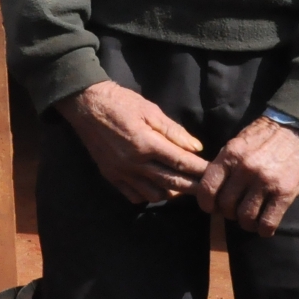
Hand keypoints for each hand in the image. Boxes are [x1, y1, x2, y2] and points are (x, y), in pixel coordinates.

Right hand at [57, 81, 209, 204]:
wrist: (85, 105)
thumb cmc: (120, 102)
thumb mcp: (149, 109)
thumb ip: (173, 131)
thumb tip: (196, 148)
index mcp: (146, 143)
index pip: (181, 163)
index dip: (199, 170)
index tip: (213, 173)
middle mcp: (135, 163)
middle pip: (171, 183)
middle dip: (192, 187)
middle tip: (207, 189)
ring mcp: (121, 172)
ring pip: (154, 195)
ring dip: (171, 193)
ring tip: (182, 186)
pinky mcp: (111, 176)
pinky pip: (134, 196)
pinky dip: (149, 196)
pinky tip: (156, 188)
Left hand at [194, 116, 298, 235]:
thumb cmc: (267, 135)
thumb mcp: (239, 141)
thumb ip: (226, 163)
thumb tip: (213, 187)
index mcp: (231, 154)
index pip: (208, 187)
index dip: (206, 203)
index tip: (211, 208)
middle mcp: (245, 169)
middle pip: (226, 206)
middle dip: (228, 213)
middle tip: (235, 211)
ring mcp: (266, 182)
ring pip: (245, 217)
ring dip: (246, 223)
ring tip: (251, 219)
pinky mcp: (285, 192)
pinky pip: (268, 222)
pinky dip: (264, 229)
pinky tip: (265, 226)